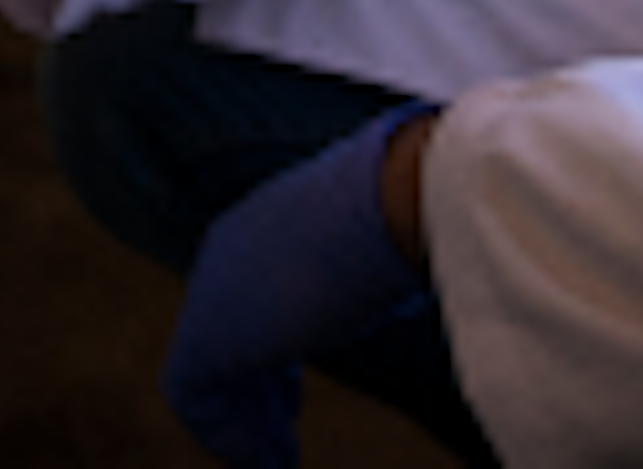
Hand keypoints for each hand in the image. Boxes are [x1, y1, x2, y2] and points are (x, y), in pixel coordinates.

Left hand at [165, 101, 441, 468]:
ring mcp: (213, 292)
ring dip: (240, 424)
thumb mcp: (403, 238)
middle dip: (252, 392)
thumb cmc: (416, 211)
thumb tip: (448, 276)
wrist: (392, 200)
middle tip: (280, 437)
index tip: (289, 395)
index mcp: (271, 224)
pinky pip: (193, 397)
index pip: (253, 297)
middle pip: (224, 335)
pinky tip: (270, 462)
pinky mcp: (209, 335)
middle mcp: (231, 253)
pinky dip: (228, 435)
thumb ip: (396, 266)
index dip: (270, 352)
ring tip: (276, 461)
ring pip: (206, 373)